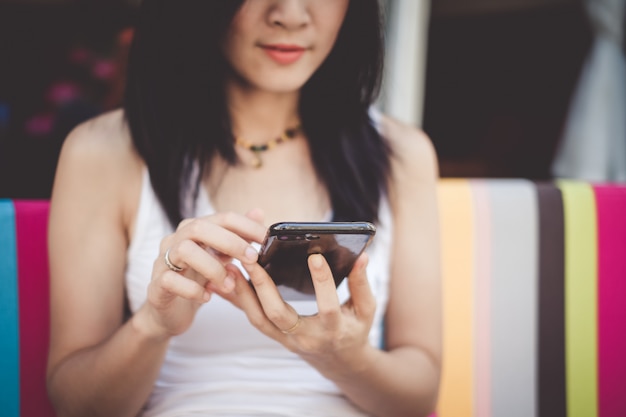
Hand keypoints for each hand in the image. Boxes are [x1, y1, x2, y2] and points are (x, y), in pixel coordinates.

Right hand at [134, 210, 265, 339]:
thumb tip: (258, 212)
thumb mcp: (221, 256)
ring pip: (184, 250)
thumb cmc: (198, 280)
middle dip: (230, 241)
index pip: (222, 218)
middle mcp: (176, 240)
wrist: (170, 312)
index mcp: (195, 230)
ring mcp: (162, 261)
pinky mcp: (156, 285)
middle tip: (251, 259)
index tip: (266, 239)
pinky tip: (207, 297)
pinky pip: (170, 280)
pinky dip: (192, 290)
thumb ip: (238, 235)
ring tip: (229, 285)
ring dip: (213, 268)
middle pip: (199, 227)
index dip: (247, 226)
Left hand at [218, 251, 376, 376]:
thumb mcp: (365, 309)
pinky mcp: (275, 336)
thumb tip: (361, 256)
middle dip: (263, 286)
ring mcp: (287, 339)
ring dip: (243, 293)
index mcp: (333, 329)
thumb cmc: (353, 330)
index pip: (328, 306)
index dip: (323, 282)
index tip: (315, 257)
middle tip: (252, 258)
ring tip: (233, 266)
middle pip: (278, 314)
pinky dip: (240, 300)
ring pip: (259, 319)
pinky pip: (253, 319)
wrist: (339, 361)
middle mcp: (306, 336)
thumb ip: (362, 283)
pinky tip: (231, 279)